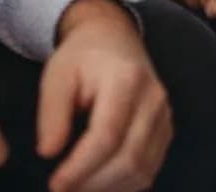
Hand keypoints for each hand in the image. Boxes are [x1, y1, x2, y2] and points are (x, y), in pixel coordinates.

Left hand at [37, 0, 172, 191]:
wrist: (114, 39)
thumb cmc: (83, 57)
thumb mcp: (57, 74)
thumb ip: (52, 112)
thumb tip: (49, 152)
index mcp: (126, 79)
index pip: (107, 136)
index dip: (81, 167)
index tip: (55, 184)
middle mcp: (153, 99)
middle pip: (128, 158)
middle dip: (92, 184)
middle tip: (62, 190)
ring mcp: (164, 116)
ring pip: (142, 170)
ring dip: (108, 188)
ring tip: (77, 188)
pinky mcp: (166, 130)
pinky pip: (149, 169)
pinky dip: (124, 184)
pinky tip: (98, 183)